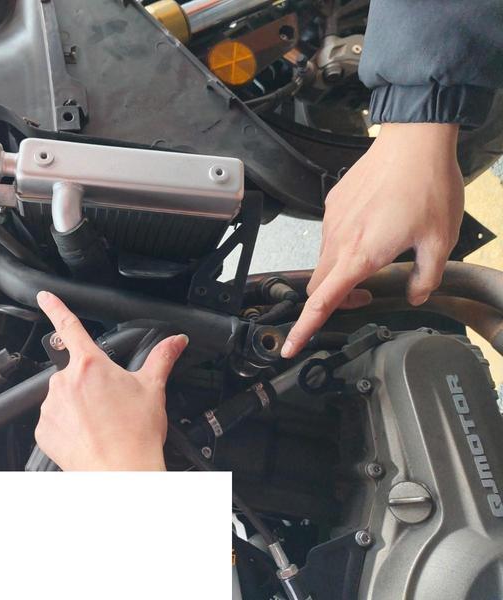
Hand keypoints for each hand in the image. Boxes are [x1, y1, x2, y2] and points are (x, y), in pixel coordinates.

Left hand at [34, 291, 187, 470]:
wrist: (121, 473)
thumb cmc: (136, 434)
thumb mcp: (153, 389)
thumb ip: (161, 358)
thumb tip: (175, 341)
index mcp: (91, 365)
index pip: (69, 326)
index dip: (55, 307)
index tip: (44, 296)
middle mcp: (65, 381)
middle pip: (73, 371)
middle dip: (87, 382)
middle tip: (107, 403)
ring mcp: (51, 406)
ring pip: (62, 396)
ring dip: (76, 404)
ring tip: (99, 423)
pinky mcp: (43, 430)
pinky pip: (52, 420)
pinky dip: (66, 425)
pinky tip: (86, 435)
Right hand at [281, 123, 463, 357]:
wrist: (414, 141)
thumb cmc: (427, 186)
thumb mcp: (441, 240)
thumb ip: (427, 277)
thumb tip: (416, 294)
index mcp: (361, 255)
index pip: (321, 302)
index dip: (304, 329)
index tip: (289, 346)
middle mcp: (339, 240)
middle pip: (318, 286)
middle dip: (335, 301)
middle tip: (365, 297)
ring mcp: (332, 221)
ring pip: (324, 262)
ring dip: (341, 273)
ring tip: (377, 258)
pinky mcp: (333, 204)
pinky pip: (330, 236)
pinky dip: (344, 246)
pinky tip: (373, 229)